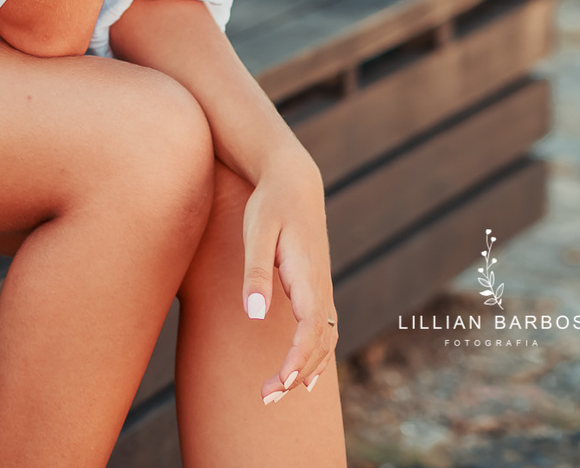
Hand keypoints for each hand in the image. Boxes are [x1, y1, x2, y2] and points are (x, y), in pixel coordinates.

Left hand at [241, 138, 336, 402]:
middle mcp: (321, 287)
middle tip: (266, 398)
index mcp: (307, 275)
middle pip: (318, 341)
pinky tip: (305, 378)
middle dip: (296, 374)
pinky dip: (316, 357)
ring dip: (305, 370)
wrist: (294, 181)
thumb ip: (256, 273)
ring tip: (278, 394)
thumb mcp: (257, 232)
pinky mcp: (316, 288)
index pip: (311, 328)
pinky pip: (324, 331)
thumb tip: (255, 315)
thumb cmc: (270, 205)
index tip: (282, 383)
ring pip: (324, 340)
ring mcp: (322, 289)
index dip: (298, 358)